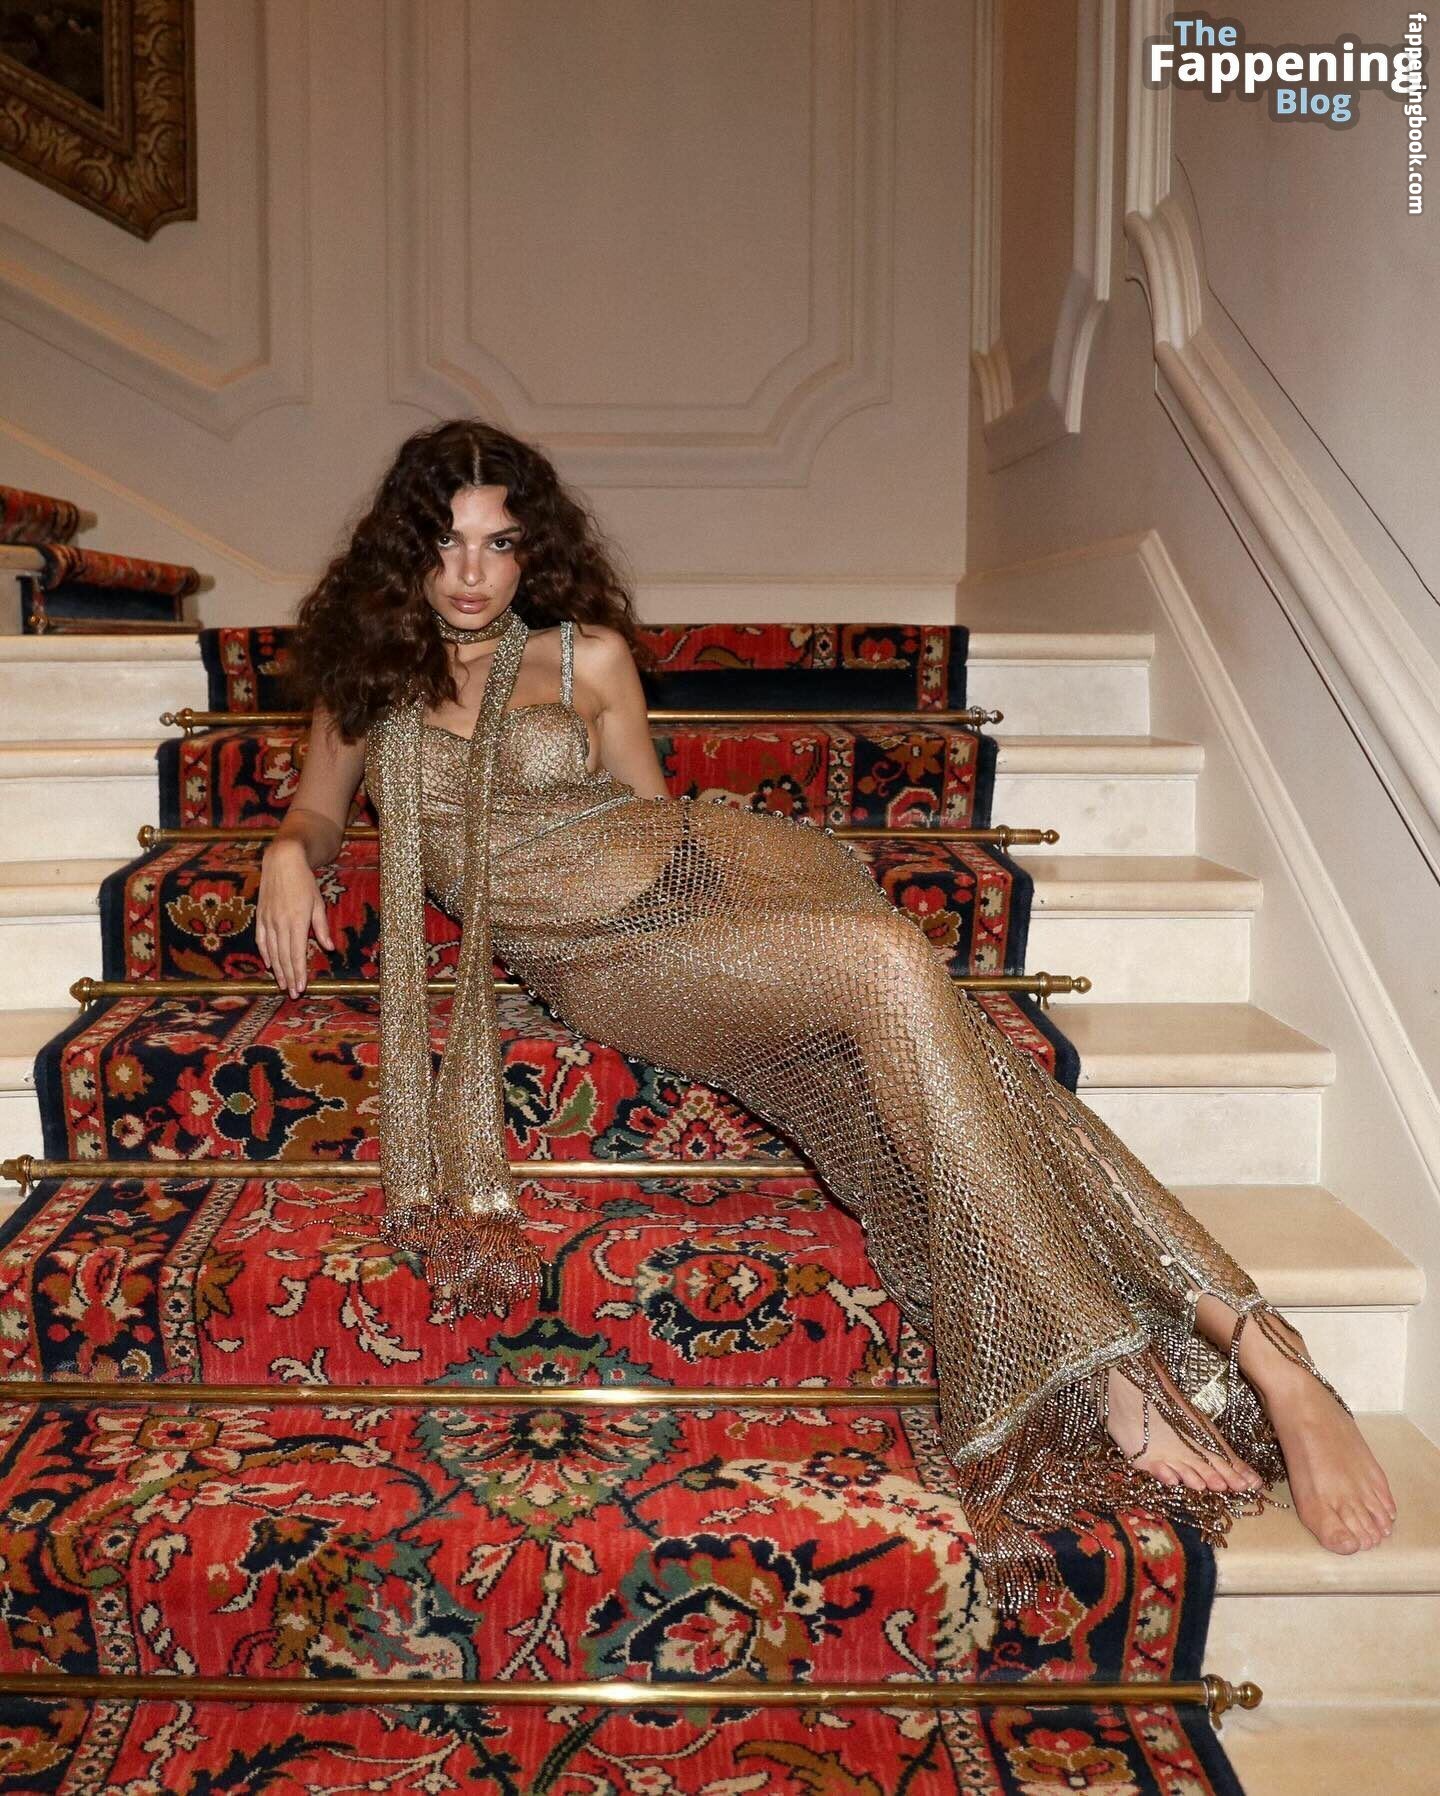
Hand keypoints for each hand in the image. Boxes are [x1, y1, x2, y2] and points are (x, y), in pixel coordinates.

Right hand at [256, 839, 334, 996]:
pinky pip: (262, 940)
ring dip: (277, 970)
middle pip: (284, 957)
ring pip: (272, 952)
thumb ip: (322, 927)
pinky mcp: (260, 916)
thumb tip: (328, 948)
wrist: (282, 862)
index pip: (297, 953)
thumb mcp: (318, 903)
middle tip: (293, 994)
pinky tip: (269, 965)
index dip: (299, 972)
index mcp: (297, 921)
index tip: (302, 987)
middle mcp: (280, 923)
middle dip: (289, 977)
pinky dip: (265, 954)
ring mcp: (268, 920)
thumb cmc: (304, 882)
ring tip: (282, 985)